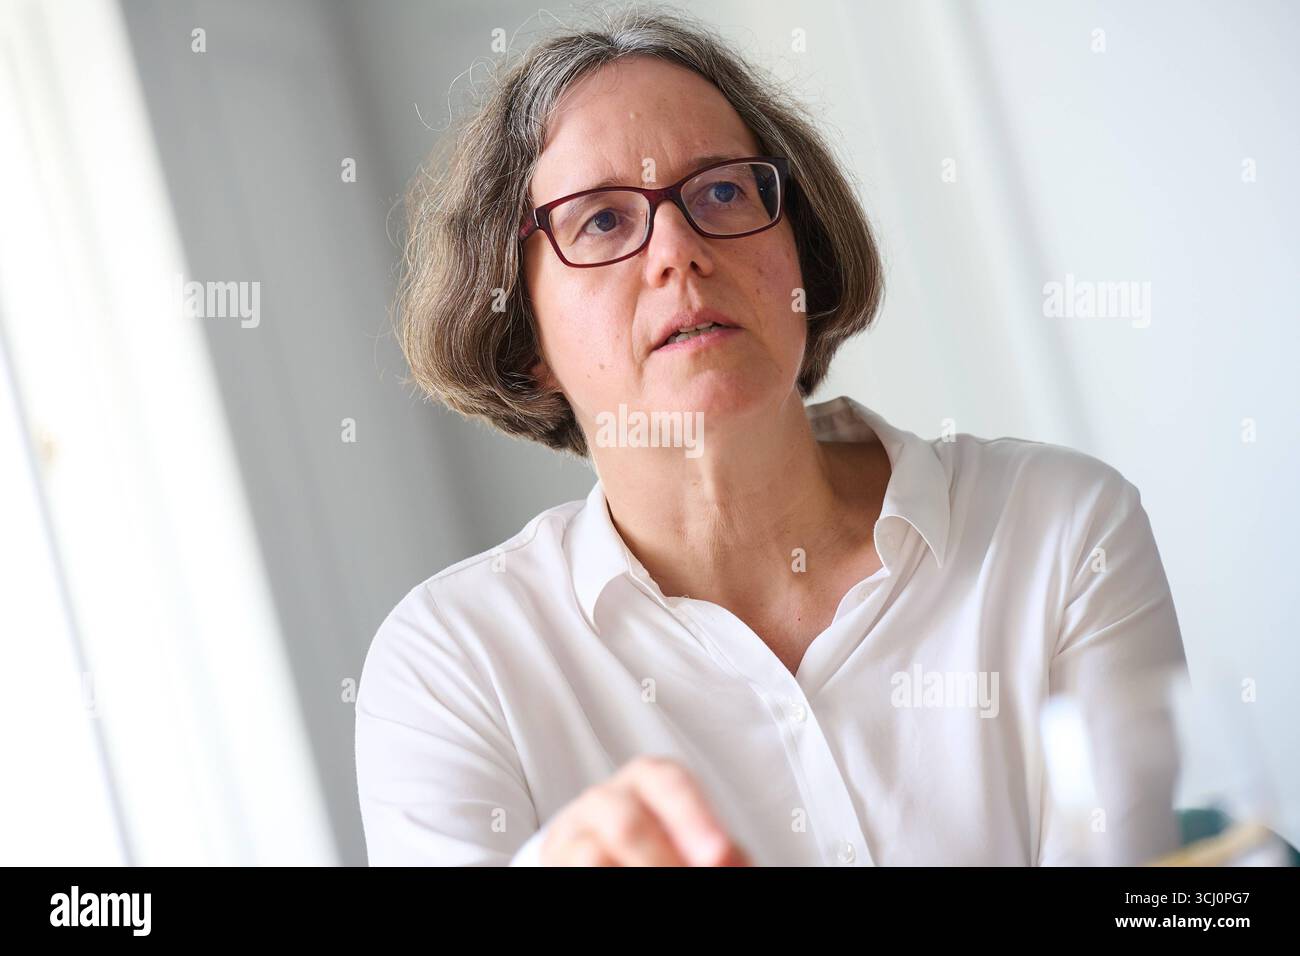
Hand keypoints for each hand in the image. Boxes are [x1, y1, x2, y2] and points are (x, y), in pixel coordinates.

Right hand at [539, 755, 751, 865]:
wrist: (597, 851)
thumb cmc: (658, 841)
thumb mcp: (691, 837)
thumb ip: (715, 848)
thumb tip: (734, 862)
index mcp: (648, 779)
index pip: (670, 783)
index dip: (696, 818)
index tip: (720, 854)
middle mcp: (606, 798)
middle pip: (628, 823)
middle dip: (663, 862)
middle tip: (694, 878)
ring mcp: (574, 832)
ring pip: (592, 855)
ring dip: (636, 872)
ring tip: (664, 886)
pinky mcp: (555, 860)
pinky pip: (575, 871)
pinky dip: (604, 880)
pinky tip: (624, 882)